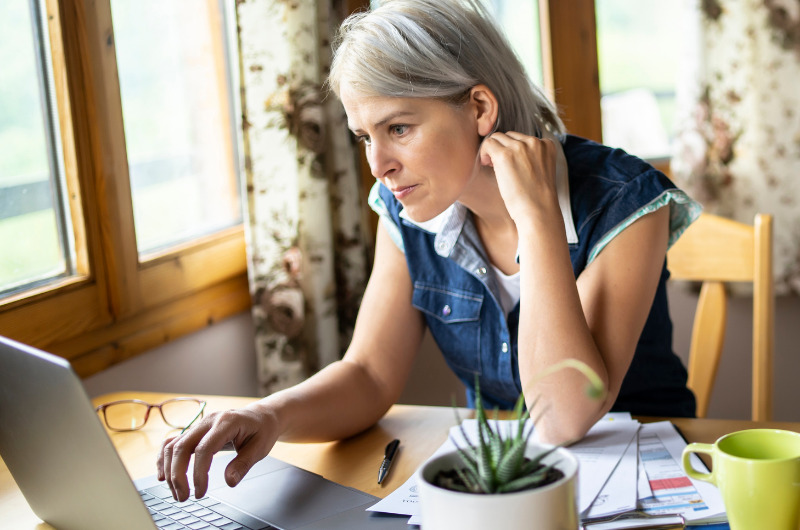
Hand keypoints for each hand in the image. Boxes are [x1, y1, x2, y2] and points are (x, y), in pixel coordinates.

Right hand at [157, 404, 278, 500]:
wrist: (261, 416)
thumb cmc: (262, 430)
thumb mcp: (260, 448)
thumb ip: (244, 464)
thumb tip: (229, 482)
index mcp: (226, 422)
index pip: (204, 449)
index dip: (199, 473)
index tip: (200, 492)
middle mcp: (209, 420)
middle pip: (182, 446)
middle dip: (178, 475)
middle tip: (184, 497)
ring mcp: (199, 424)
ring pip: (173, 445)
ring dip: (170, 470)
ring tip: (177, 492)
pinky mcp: (195, 431)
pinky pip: (172, 442)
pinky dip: (165, 458)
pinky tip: (163, 475)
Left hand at [479, 132, 564, 223]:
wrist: (538, 211)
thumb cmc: (536, 198)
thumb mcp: (540, 170)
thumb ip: (530, 157)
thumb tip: (506, 150)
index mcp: (547, 145)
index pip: (523, 138)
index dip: (513, 150)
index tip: (512, 165)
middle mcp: (535, 142)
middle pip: (509, 136)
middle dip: (502, 148)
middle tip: (499, 166)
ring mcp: (520, 147)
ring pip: (497, 138)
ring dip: (492, 150)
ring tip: (492, 167)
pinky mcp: (505, 155)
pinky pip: (487, 143)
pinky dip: (484, 152)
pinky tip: (486, 165)